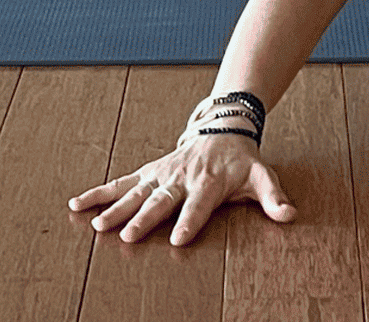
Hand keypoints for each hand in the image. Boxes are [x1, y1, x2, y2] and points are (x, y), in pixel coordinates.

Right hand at [67, 133, 295, 245]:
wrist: (223, 129)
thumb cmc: (241, 161)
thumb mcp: (262, 177)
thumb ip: (274, 197)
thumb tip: (289, 215)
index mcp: (209, 182)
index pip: (199, 205)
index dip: (190, 221)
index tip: (178, 239)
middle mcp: (182, 177)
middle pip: (162, 200)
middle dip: (144, 218)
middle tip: (128, 236)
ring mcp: (161, 173)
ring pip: (136, 191)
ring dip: (115, 208)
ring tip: (97, 225)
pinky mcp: (148, 171)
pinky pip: (121, 183)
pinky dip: (99, 192)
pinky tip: (78, 203)